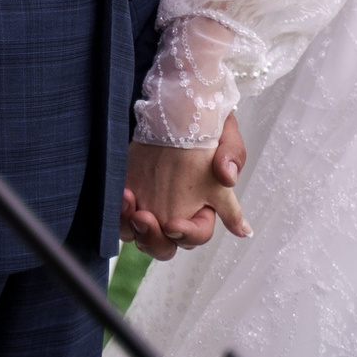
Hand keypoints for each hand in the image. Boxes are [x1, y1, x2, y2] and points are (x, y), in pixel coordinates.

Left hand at [119, 114, 250, 260]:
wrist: (177, 109)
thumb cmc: (208, 127)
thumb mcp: (227, 141)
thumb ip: (232, 164)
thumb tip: (237, 207)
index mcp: (204, 208)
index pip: (198, 236)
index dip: (187, 235)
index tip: (174, 225)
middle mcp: (177, 213)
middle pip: (165, 247)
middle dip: (154, 240)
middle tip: (147, 219)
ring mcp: (151, 206)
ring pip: (139, 237)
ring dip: (134, 229)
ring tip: (132, 207)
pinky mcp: (130, 195)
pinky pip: (120, 218)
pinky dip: (119, 214)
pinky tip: (123, 196)